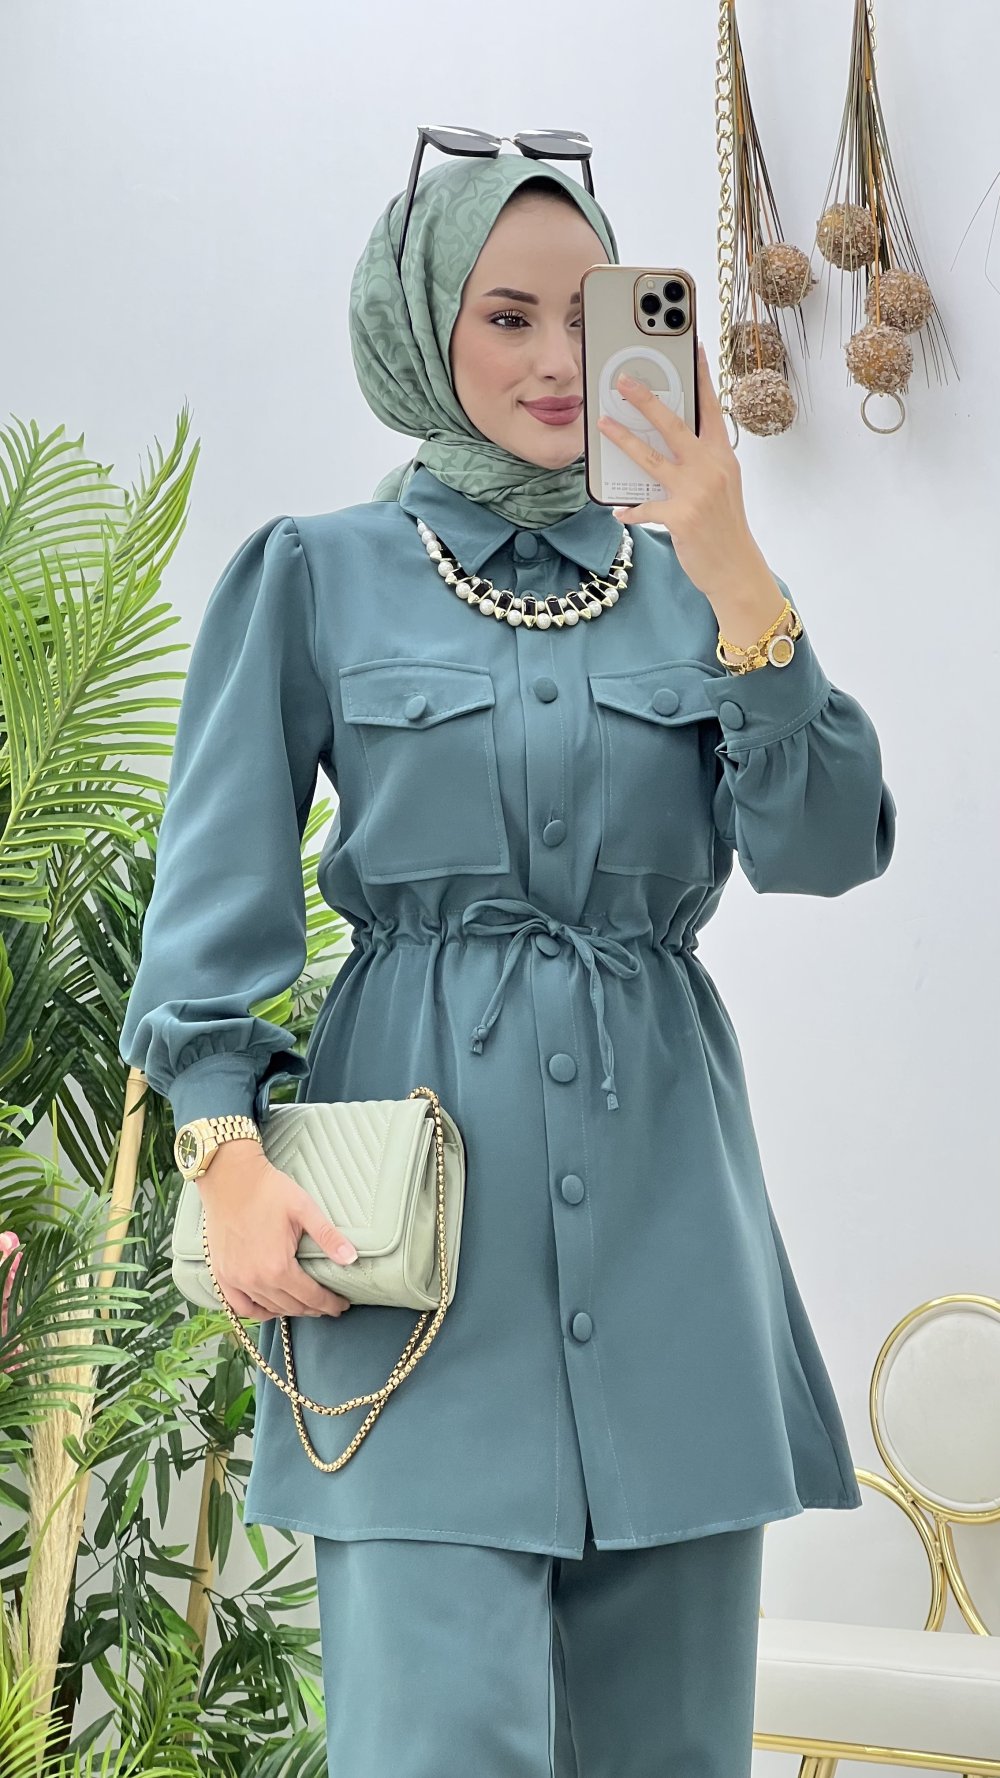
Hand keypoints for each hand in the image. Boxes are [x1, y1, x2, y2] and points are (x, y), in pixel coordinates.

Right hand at [198, 1142, 355, 1321]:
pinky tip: (270, 1308)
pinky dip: (258, 1312)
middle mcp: (255, 1280)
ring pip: (269, 1308)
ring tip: (306, 1306)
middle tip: (328, 1306)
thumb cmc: (268, 1190)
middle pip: (292, 1306)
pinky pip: (240, 1306)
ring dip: (291, 1310)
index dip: (330, 1303)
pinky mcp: (222, 1274)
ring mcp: (236, 1280)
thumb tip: (351, 1259)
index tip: (341, 1305)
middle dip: (314, 1308)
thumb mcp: (304, 1209)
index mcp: (278, 1267)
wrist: (230, 1178)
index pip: (311, 1297)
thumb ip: (328, 1237)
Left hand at [597, 343, 765, 607]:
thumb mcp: (722, 486)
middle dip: (646, 400)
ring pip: (651, 458)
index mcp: (723, 456)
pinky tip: (618, 510)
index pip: (711, 409)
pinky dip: (630, 509)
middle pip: (674, 424)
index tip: (692, 348)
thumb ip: (702, 462)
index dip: (701, 377)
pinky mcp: (680, 517)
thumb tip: (670, 447)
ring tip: (603, 424)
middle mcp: (711, 468)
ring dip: (623, 439)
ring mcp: (695, 492)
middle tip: (623, 381)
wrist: (736, 569)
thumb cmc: (726, 528)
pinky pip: (644, 508)